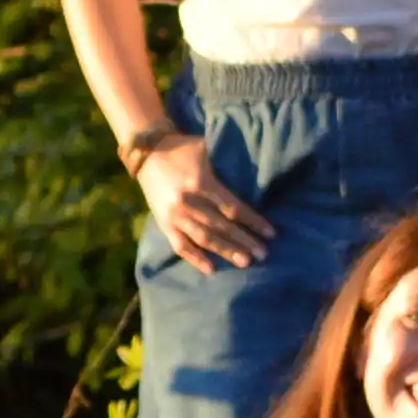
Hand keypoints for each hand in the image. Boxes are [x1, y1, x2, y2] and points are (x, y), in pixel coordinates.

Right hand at [131, 130, 271, 270]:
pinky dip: (195, 258)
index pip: (232, 208)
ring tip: (245, 262)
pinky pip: (180, 246)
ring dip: (226, 251)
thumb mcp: (207, 149)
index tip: (270, 233)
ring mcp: (174, 216)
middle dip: (244, 241)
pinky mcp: (164, 224)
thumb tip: (257, 179)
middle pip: (221, 226)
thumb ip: (226, 165)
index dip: (253, 221)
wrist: (147, 153)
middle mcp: (188, 203)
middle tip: (263, 254)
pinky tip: (211, 269)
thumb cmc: (183, 149)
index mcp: (201, 183)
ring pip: (204, 239)